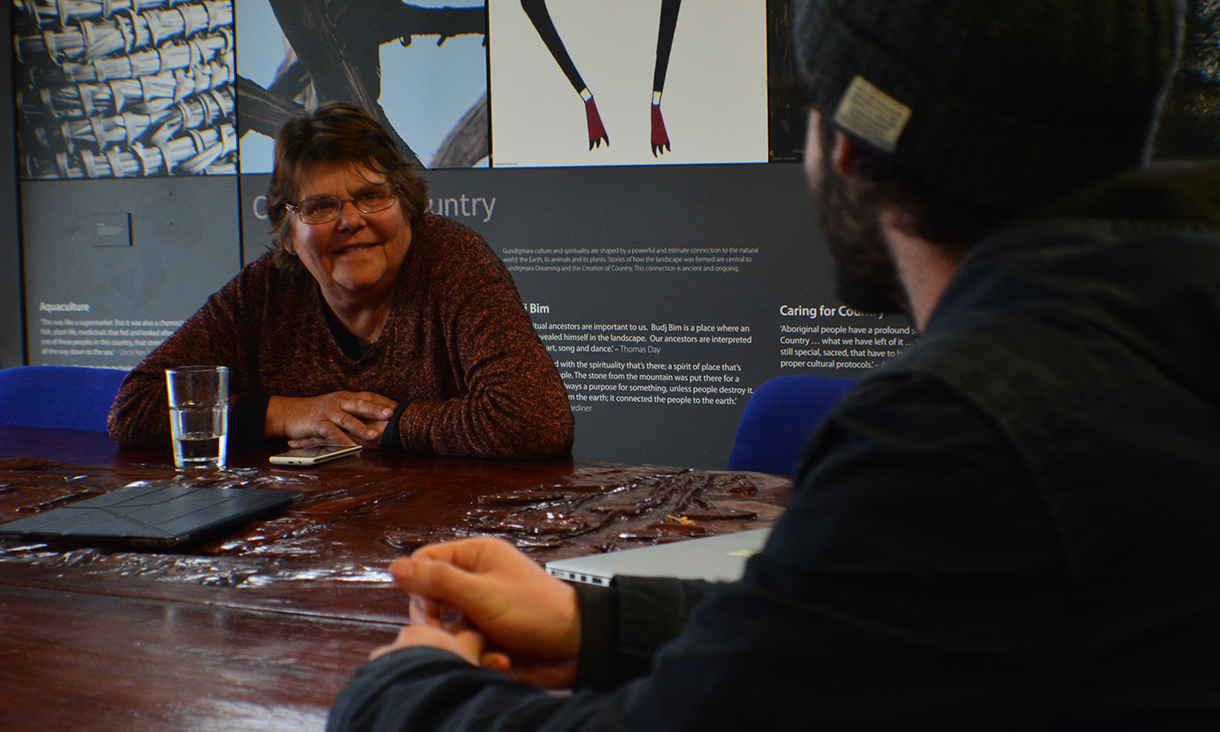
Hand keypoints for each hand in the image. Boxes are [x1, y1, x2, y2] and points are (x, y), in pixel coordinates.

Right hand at [267, 391, 396, 448]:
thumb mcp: (337, 406)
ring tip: (375, 437)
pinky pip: (330, 432)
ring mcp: (328, 412)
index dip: (384, 401)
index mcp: (346, 396)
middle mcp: (339, 401)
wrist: (288, 412)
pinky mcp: (317, 423)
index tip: (400, 407)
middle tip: (392, 415)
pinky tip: (349, 447)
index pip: (369, 396)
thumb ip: (354, 410)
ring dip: (362, 428)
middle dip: (377, 409)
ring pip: (347, 419)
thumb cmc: (317, 411)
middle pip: (361, 404)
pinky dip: (340, 440)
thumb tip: (379, 414)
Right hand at [386, 537, 580, 688]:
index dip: (419, 585)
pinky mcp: (486, 633)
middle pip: (428, 594)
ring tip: (480, 648)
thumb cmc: (539, 612)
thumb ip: (438, 581)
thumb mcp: (483, 594)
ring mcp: (480, 606)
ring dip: (457, 641)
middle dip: (434, 620)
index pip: (425, 560)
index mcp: (476, 556)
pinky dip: (475, 653)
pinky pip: (463, 642)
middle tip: (449, 634)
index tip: (430, 609)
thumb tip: (396, 567)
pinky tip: (495, 659)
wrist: (577, 647)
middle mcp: (475, 578)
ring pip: (443, 624)